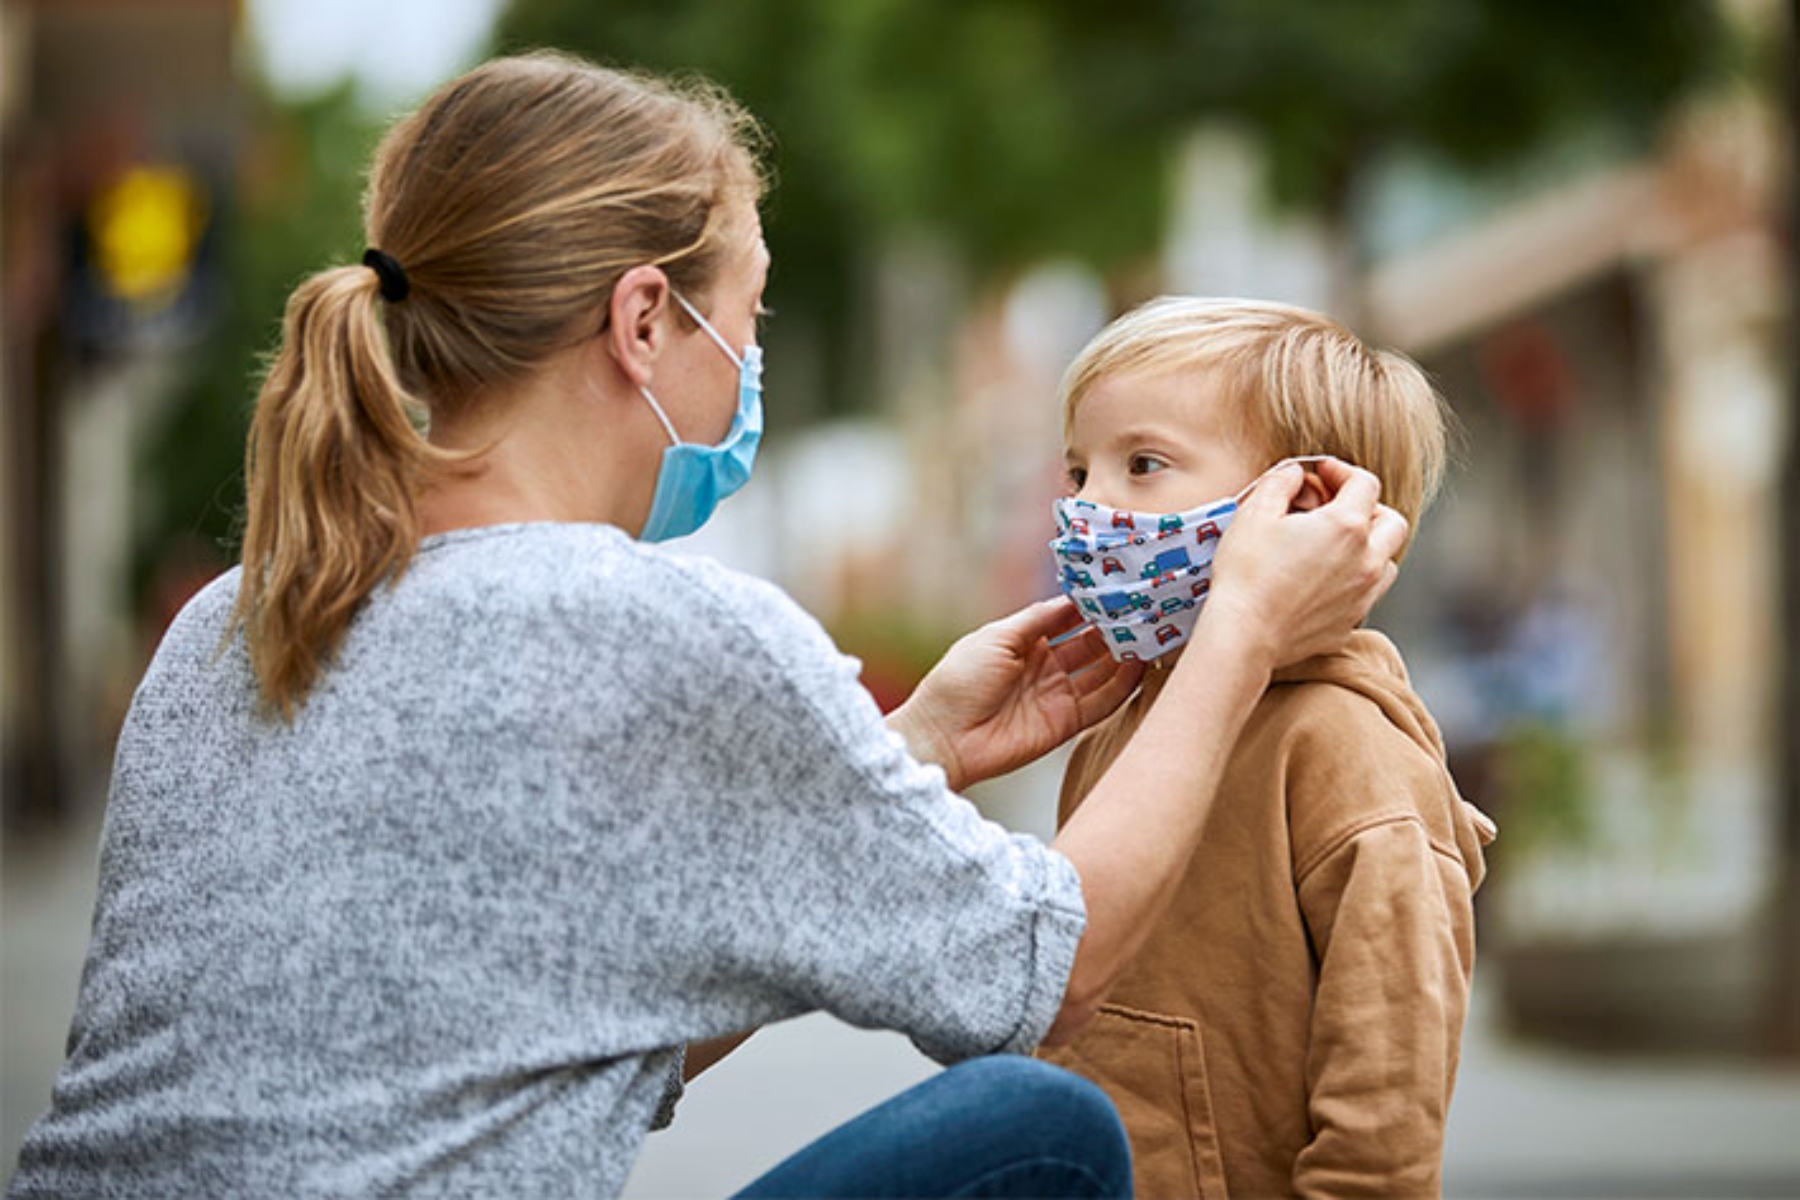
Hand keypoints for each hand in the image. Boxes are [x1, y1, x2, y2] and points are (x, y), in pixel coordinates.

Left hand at [886, 598, 1143, 791]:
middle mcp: (1045, 667)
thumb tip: (1071, 598)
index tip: (1118, 589)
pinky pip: (1101, 704)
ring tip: (1151, 635)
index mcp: (1025, 642)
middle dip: (1115, 629)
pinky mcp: (1065, 724)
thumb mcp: (996, 638)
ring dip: (1125, 656)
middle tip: (1143, 611)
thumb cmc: (959, 682)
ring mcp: (1056, 695)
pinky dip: (1122, 687)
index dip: (1090, 607)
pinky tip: (1140, 667)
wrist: (944, 737)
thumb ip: (1037, 620)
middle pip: (1090, 645)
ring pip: (1102, 672)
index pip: (1067, 619)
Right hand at [1204, 458, 1408, 672]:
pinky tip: (1323, 580)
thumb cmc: (1246, 574)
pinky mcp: (1348, 624)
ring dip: (1370, 547)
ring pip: (1387, 561)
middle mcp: (1366, 560)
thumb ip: (1280, 482)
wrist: (1244, 635)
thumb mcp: (1254, 513)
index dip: (1342, 471)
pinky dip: (1353, 581)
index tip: (1322, 474)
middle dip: (1369, 508)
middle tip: (1337, 508)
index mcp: (1346, 526)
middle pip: (1392, 522)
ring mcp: (1362, 595)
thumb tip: (1295, 474)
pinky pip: (1365, 595)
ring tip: (1336, 546)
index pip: (1364, 483)